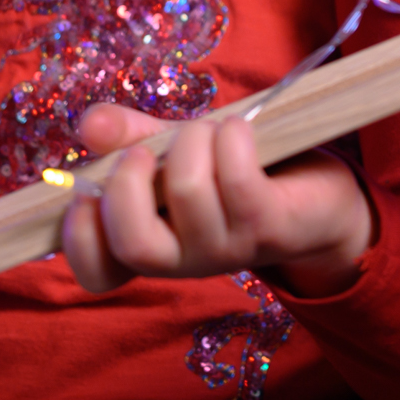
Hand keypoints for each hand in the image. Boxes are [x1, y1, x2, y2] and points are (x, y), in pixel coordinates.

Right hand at [57, 104, 373, 298]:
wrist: (318, 197)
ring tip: (208, 130)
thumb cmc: (234, 172)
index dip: (80, 239)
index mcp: (153, 245)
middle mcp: (185, 259)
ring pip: (188, 194)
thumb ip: (129, 139)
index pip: (99, 274)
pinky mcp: (269, 226)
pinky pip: (238, 180)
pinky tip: (238, 129)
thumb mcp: (173, 151)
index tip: (86, 194)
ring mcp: (228, 248)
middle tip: (145, 152)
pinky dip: (231, 139)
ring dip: (193, 142)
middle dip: (129, 182)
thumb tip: (87, 124)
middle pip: (135, 244)